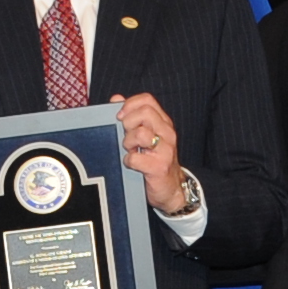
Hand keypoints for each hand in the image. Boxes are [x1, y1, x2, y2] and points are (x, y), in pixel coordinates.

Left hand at [111, 91, 186, 213]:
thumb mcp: (145, 135)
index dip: (129, 105)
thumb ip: (132, 116)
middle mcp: (167, 133)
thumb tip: (116, 98)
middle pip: (144, 112)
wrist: (171, 189)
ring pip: (140, 133)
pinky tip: (132, 165)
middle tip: (126, 136)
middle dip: (128, 123)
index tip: (120, 117)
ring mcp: (165, 150)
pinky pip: (135, 158)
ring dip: (127, 142)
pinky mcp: (159, 167)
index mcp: (163, 122)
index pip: (147, 100)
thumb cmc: (154, 161)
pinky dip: (128, 161)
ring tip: (130, 150)